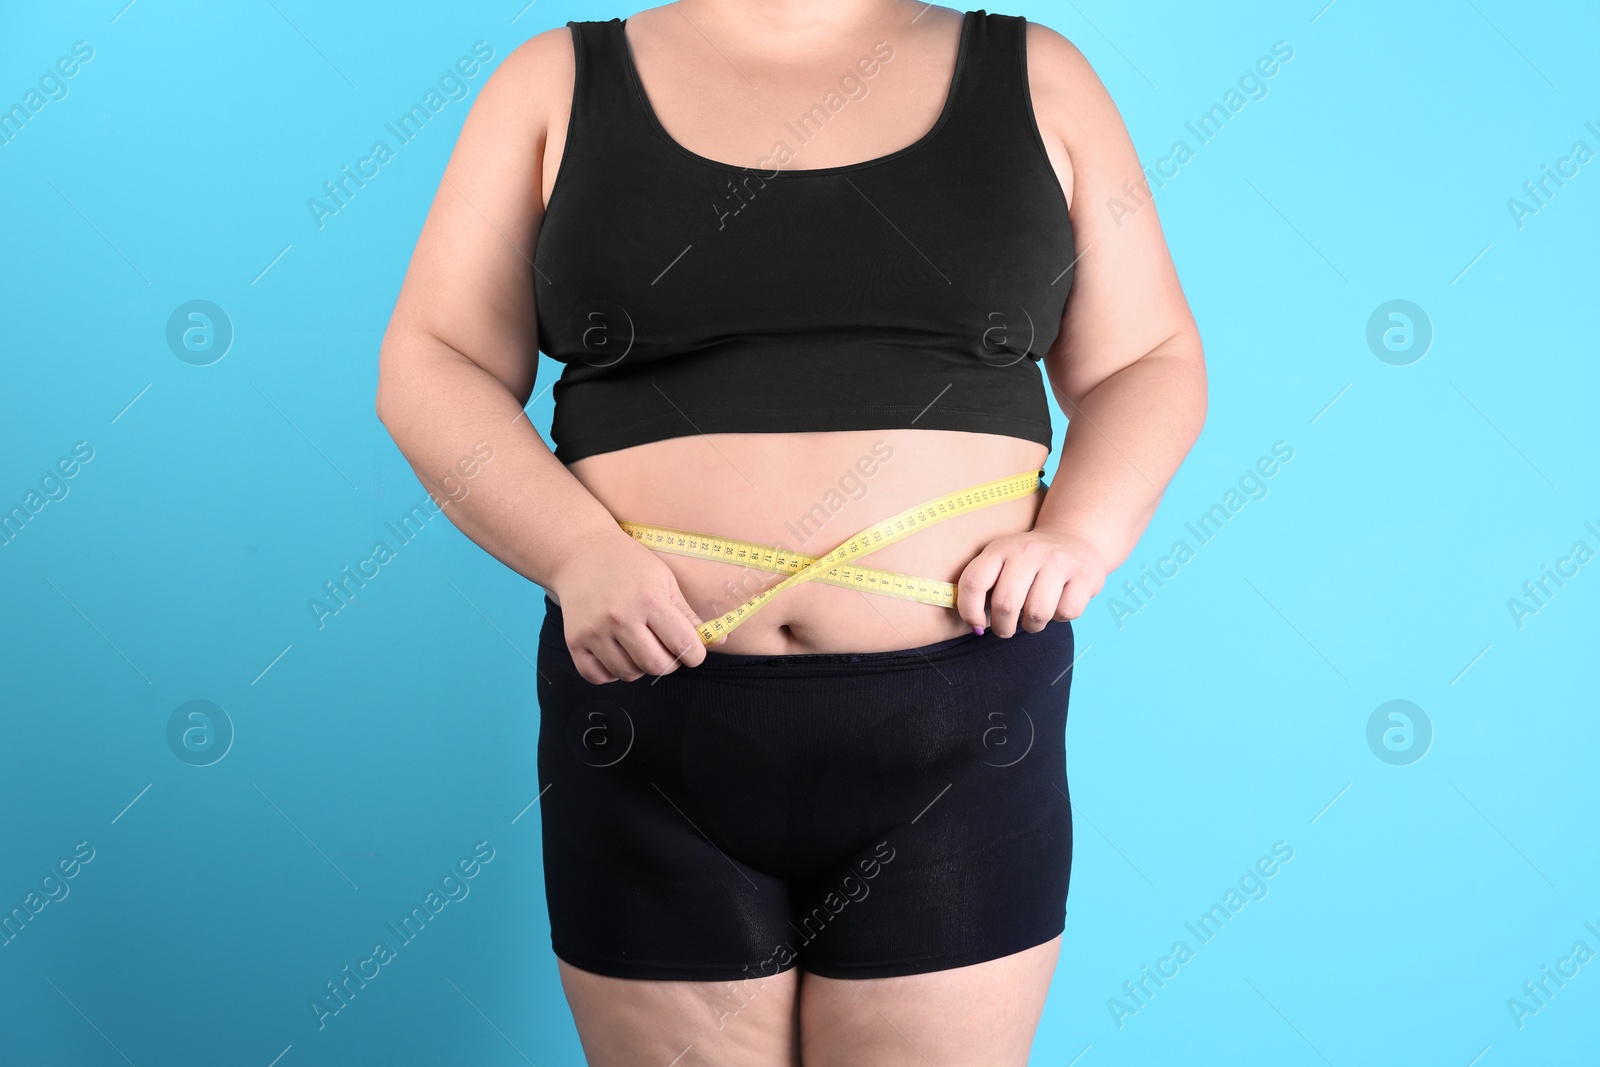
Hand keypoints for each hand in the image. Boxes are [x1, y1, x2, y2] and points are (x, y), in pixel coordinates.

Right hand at [548, 533, 721, 683]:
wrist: (581, 552)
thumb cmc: (629, 564)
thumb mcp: (665, 581)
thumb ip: (689, 615)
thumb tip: (718, 642)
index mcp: (649, 600)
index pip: (684, 645)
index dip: (695, 654)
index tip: (693, 650)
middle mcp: (621, 618)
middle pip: (657, 666)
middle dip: (669, 663)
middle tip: (666, 649)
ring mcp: (595, 631)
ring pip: (629, 674)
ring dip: (640, 667)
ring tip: (639, 647)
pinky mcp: (574, 641)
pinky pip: (598, 677)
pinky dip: (611, 673)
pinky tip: (617, 655)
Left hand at [956, 526, 1109, 636]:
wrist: (1075, 538)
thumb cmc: (1030, 562)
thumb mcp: (1003, 561)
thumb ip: (984, 586)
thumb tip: (975, 625)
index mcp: (1000, 548)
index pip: (974, 582)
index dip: (969, 611)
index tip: (976, 625)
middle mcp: (1028, 551)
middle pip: (1006, 604)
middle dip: (1002, 627)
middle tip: (1005, 629)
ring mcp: (1058, 562)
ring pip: (1036, 613)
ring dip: (1032, 626)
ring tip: (1033, 617)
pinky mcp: (1084, 575)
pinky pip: (1065, 613)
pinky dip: (1059, 618)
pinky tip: (1058, 604)